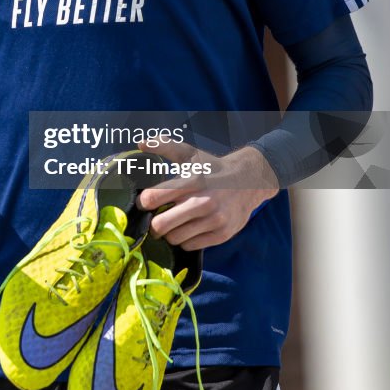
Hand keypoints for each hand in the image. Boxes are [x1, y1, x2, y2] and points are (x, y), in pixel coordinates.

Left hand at [137, 140, 278, 250]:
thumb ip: (165, 146)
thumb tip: (141, 143)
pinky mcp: (221, 234)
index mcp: (192, 180)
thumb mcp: (190, 154)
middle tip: (155, 219)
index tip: (145, 203)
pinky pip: (190, 246)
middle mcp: (203, 201)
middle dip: (153, 224)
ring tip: (175, 223)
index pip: (153, 197)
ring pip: (174, 238)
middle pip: (160, 225)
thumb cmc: (213, 168)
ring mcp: (214, 220)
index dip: (143, 202)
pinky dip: (185, 240)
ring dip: (170, 233)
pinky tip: (189, 228)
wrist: (249, 181)